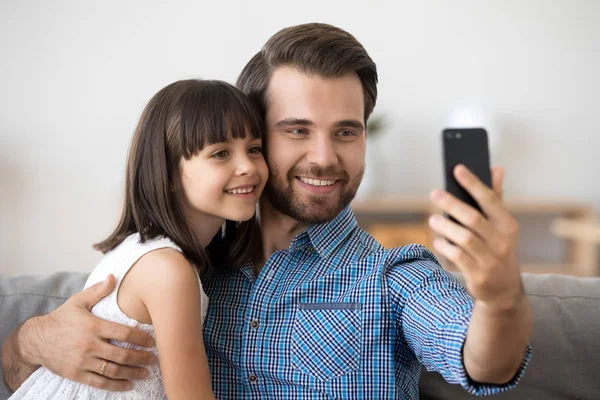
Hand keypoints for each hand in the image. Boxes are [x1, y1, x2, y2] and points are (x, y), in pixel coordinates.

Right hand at [23, 275, 155, 390]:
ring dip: (133, 372)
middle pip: (122, 354)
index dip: (141, 338)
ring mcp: (83, 361)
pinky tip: (128, 385)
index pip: (124, 333)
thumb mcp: (78, 301)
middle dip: (141, 357)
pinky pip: (99, 382)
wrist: (36, 339)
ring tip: (145, 372)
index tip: (153, 341)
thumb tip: (113, 276)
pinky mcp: (76, 374)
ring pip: (113, 370)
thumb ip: (98, 291)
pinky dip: (116, 385)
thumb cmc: (61, 319)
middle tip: (153, 358)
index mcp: (94, 326)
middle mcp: (90, 345)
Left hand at [428, 165, 523, 308]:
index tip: (457, 169)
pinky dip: (445, 246)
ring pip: (463, 238)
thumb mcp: (501, 226)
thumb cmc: (498, 249)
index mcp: (508, 225)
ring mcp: (491, 259)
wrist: (504, 290)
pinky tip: (438, 241)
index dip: (473, 183)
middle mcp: (502, 241)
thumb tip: (496, 168)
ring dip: (445, 226)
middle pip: (473, 218)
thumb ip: (496, 198)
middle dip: (452, 203)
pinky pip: (457, 256)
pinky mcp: (479, 275)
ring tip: (433, 219)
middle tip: (435, 193)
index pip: (490, 199)